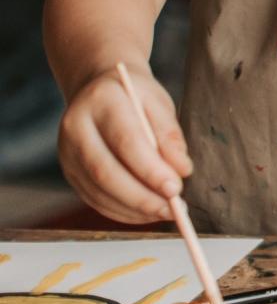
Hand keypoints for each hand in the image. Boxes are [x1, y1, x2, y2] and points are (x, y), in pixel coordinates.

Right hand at [58, 67, 192, 226]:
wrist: (99, 90)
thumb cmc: (136, 98)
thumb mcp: (158, 104)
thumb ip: (169, 135)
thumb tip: (181, 170)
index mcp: (102, 102)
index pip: (126, 141)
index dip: (150, 169)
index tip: (176, 189)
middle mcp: (76, 128)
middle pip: (105, 171)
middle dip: (141, 196)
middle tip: (174, 209)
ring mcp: (67, 152)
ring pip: (98, 191)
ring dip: (133, 208)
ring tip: (166, 212)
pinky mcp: (69, 172)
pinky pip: (94, 199)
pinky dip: (122, 211)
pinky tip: (146, 212)